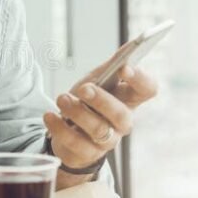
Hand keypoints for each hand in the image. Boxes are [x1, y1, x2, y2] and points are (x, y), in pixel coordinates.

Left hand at [43, 45, 157, 171]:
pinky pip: (75, 143)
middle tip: (83, 88)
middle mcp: (122, 122)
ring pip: (98, 129)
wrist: (69, 131)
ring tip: (61, 99)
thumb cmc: (89, 102)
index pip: (148, 90)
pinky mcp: (87, 153)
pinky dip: (60, 128)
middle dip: (101, 100)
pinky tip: (50, 115)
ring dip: (77, 112)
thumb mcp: (99, 80)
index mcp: (129, 99)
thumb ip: (113, 65)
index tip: (124, 68)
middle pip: (121, 114)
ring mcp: (106, 140)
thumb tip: (131, 44)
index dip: (140, 79)